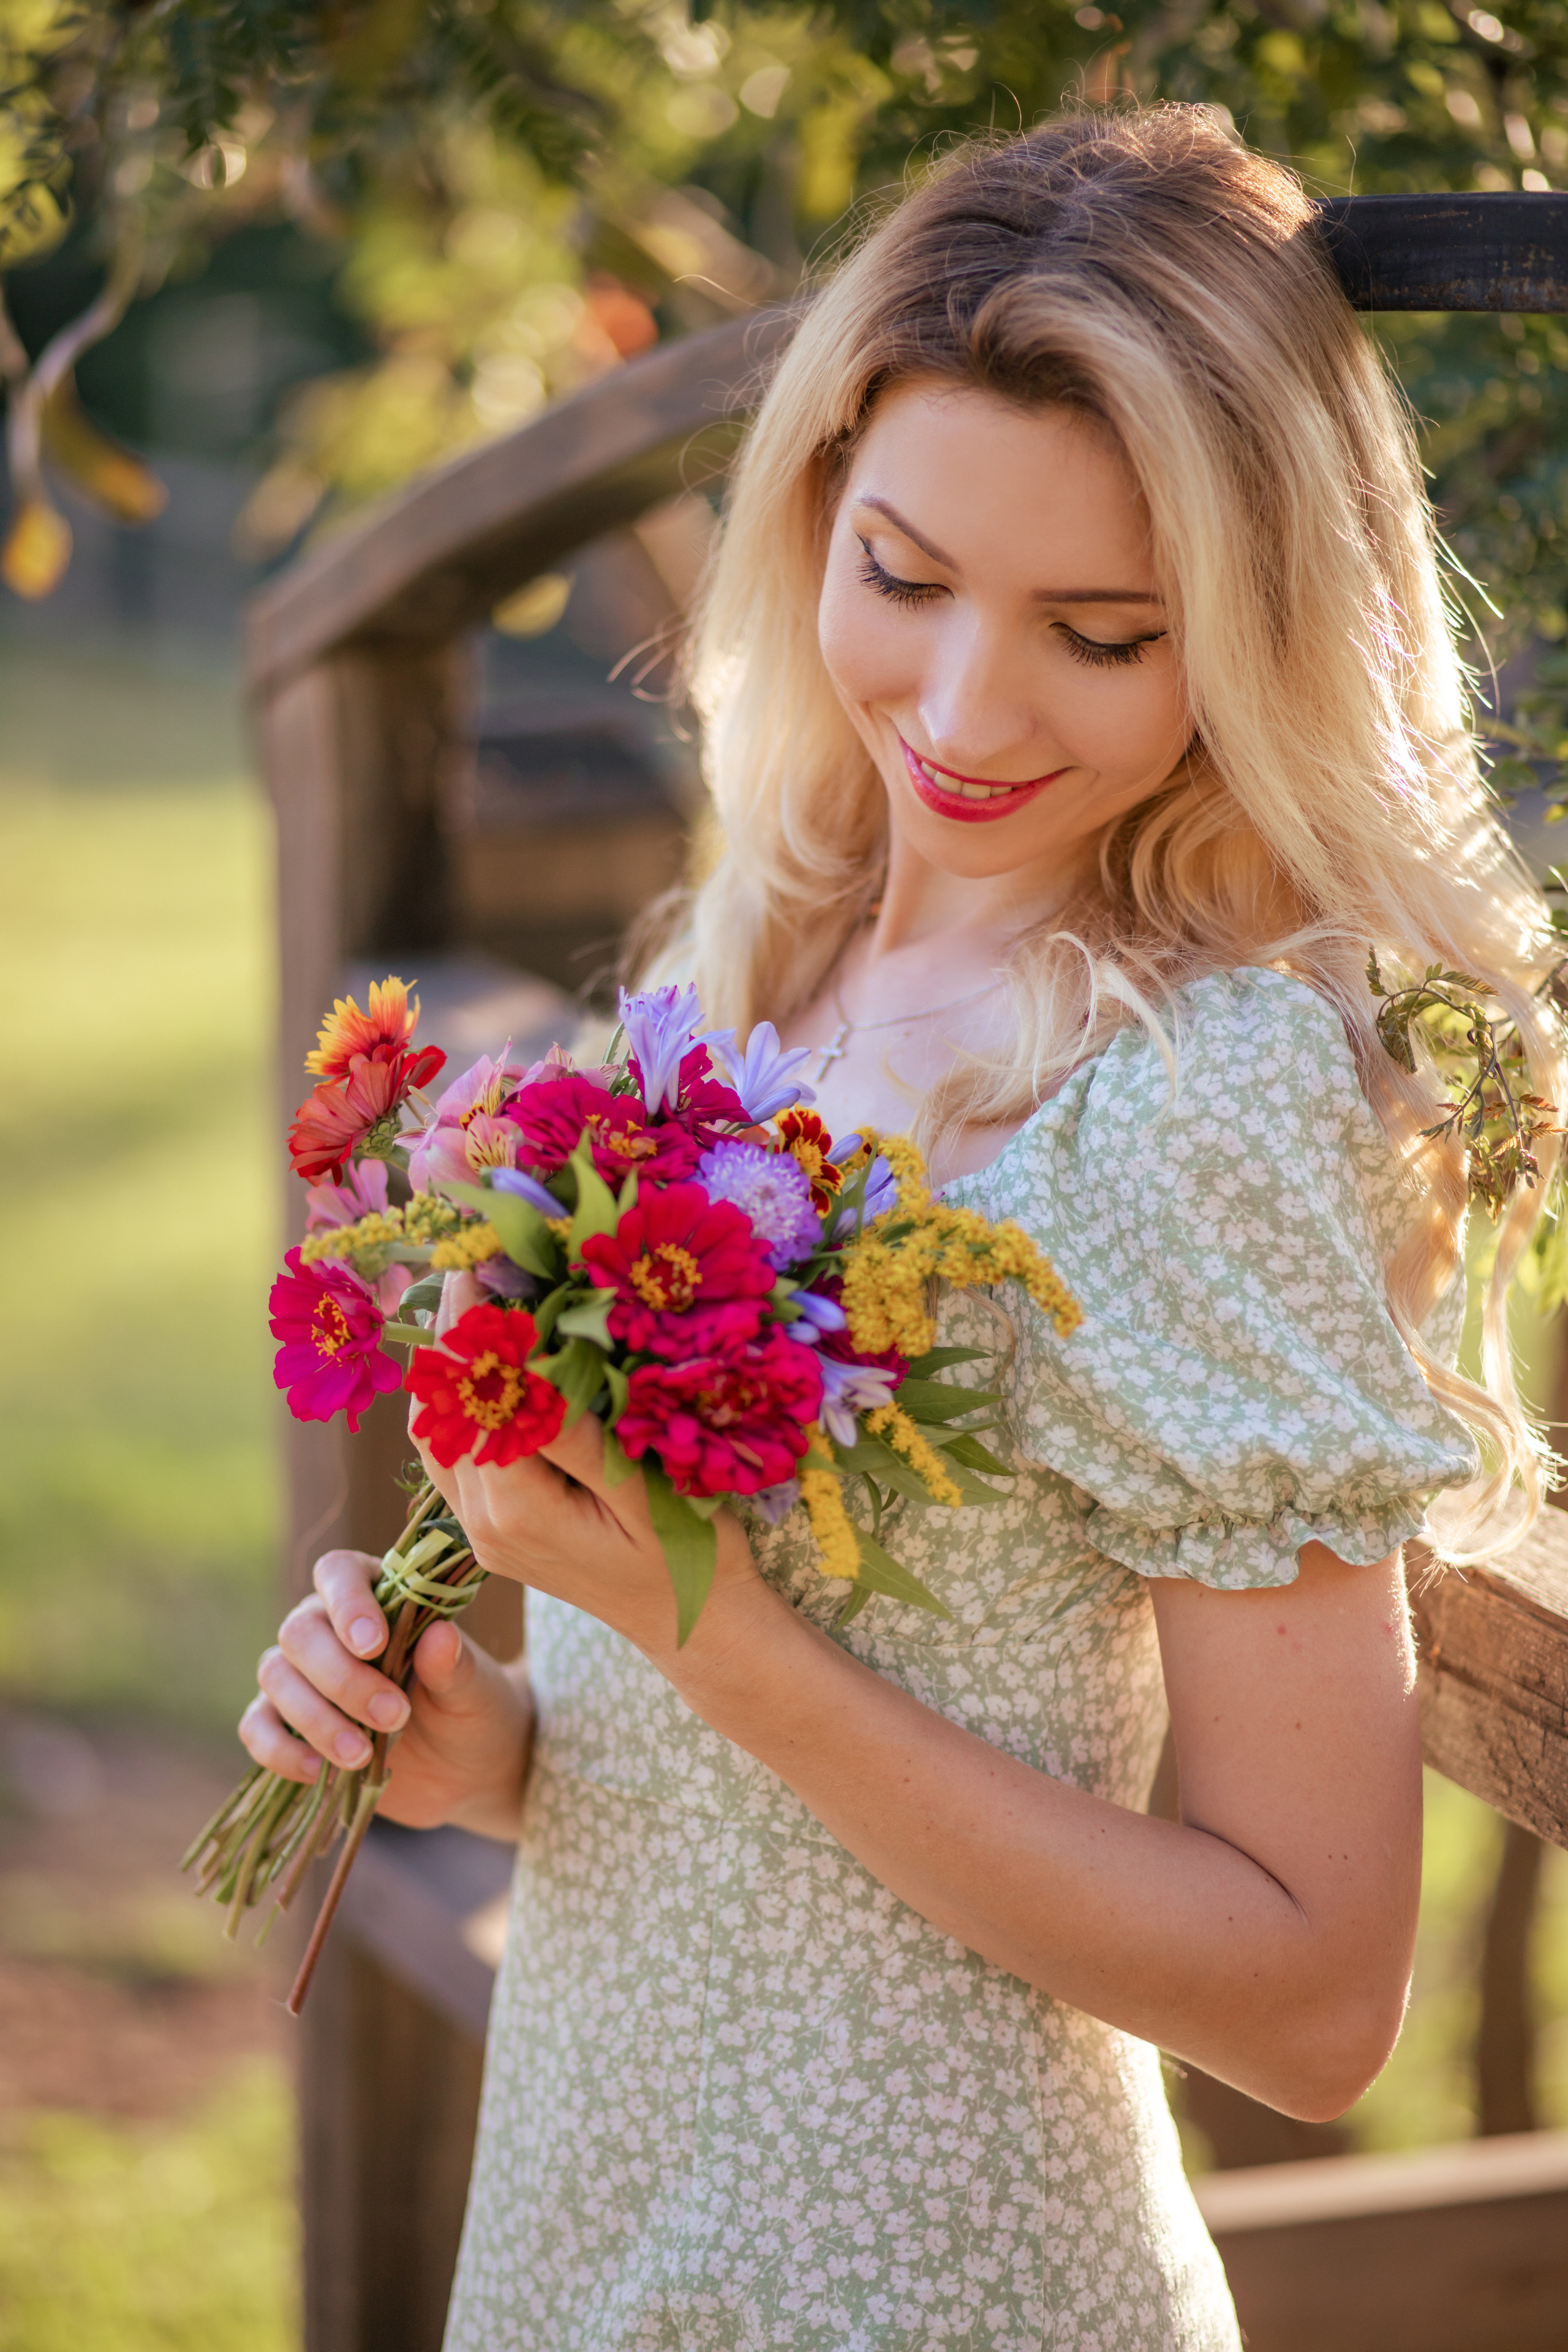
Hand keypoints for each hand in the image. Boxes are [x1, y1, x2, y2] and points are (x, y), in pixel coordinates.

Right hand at [240, 1546, 532, 1836]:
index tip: (374, 1645)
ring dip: (315, 1718)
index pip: (338, 1573)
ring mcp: (304, 1676)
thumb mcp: (475, 1690)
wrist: (467, 1769)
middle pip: (300, 1633)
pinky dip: (280, 1749)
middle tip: (394, 1716)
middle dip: (342, 1679)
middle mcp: (329, 1626)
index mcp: (377, 1594)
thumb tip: (439, 1636)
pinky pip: (257, 1727)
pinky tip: (319, 1769)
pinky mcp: (289, 1724)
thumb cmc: (473, 1710)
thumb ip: (455, 1665)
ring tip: (362, 1754)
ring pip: (275, 1677)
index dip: (347, 1603)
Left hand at [412, 1272, 765, 1667]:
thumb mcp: (647, 1496)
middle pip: (438, 1412)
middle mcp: (483, 1525)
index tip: (478, 1263)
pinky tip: (481, 1363)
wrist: (696, 1625)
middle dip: (450, 1335)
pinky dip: (458, 1403)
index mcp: (517, 1512)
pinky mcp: (492, 1532)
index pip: (470, 1400)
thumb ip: (580, 1438)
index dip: (470, 1329)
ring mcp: (482, 1533)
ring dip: (448, 1367)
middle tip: (471, 1263)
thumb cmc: (690, 1559)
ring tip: (470, 1298)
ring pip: (435, 1434)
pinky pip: (455, 1456)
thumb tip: (527, 1368)